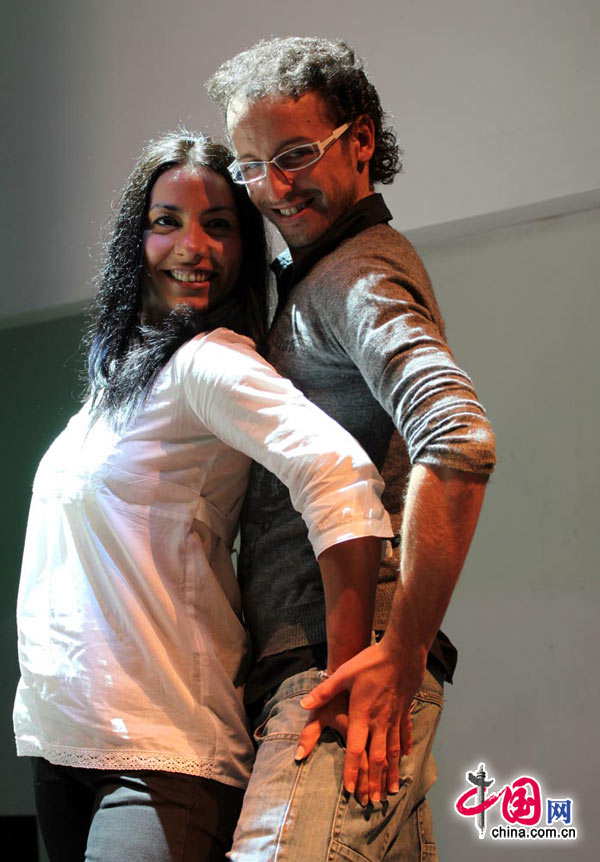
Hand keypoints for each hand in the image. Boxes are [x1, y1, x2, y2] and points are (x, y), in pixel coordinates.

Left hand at [297, 640, 424, 801]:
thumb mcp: (342, 675)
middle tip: (371, 802)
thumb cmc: (370, 662)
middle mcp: (379, 722)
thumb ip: (323, 692)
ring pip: (392, 752)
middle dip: (373, 782)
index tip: (350, 790)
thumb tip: (303, 703)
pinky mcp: (404, 710)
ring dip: (390, 773)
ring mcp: (394, 718)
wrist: (401, 652)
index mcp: (361, 716)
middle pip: (376, 759)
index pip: (355, 751)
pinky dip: (404, 749)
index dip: (352, 771)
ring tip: (390, 791)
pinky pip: (404, 734)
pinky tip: (406, 758)